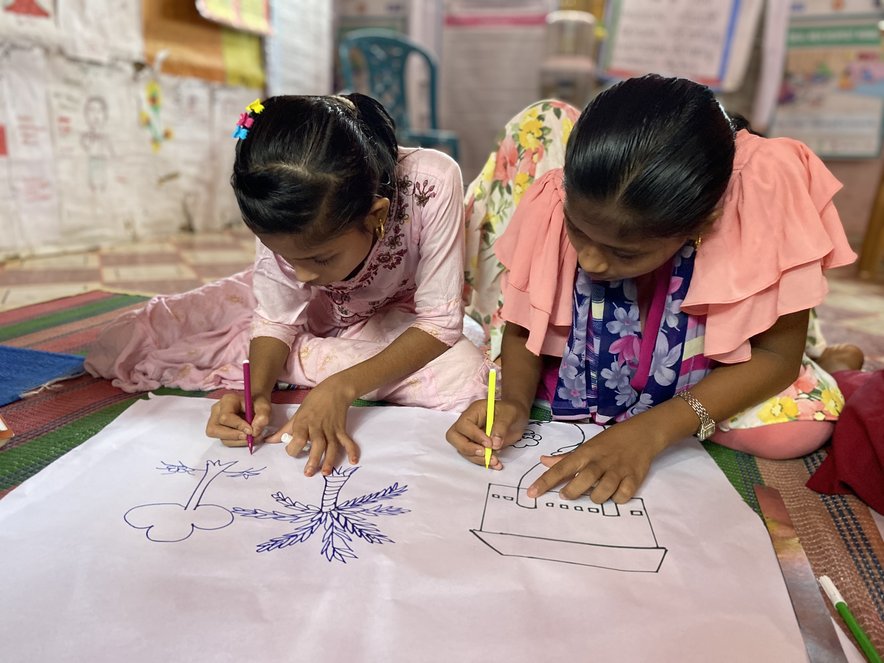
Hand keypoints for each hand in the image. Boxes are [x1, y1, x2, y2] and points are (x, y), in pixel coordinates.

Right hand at [205, 393, 271, 446]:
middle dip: (235, 437)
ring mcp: (216, 421)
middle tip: (250, 437)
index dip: (238, 426)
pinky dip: (238, 442)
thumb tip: (254, 432)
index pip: (225, 417)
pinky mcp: (219, 431)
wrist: (255, 404)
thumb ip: (262, 416)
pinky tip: (247, 438)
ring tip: (252, 438)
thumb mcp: (264, 405)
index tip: (251, 430)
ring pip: (220, 438)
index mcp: (227, 401)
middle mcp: (217, 411)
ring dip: (238, 441)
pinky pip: (225, 441)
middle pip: (215, 430)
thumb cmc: (257, 403)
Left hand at [266, 377, 357, 476]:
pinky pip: (347, 441)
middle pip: (317, 444)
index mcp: (304, 422)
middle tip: (308, 473)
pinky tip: (353, 461)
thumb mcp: (297, 413)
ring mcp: (331, 429)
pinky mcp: (341, 429)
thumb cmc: (314, 401)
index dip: (294, 447)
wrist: (335, 390)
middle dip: (313, 459)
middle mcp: (318, 427)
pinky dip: (351, 450)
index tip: (291, 451)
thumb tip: (269, 440)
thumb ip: (284, 429)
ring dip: (329, 460)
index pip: (298, 437)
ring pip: (331, 446)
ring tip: (325, 473)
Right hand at [445, 398, 529, 469]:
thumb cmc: (511, 411)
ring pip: (463, 450)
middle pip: (454, 437)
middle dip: (468, 449)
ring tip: (495, 461)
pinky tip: (497, 464)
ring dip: (478, 459)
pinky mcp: (476, 446)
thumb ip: (501, 427)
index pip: (464, 424)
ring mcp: (470, 436)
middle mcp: (468, 424)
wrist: (516, 418)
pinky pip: (474, 457)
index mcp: (474, 412)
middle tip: (485, 454)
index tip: (489, 444)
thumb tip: (495, 444)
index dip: (474, 436)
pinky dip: (484, 462)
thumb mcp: (510, 415)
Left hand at [526, 421, 662, 503]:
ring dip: (596, 497)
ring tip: (595, 494)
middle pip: (583, 480)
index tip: (532, 493)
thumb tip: (543, 461)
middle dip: (572, 491)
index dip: (545, 481)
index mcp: (586, 453)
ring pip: (603, 491)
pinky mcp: (634, 478)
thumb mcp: (587, 446)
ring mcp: (618, 470)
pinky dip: (618, 498)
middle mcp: (600, 462)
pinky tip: (615, 494)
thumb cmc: (609, 441)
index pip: (561, 468)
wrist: (642, 433)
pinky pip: (623, 495)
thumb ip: (565, 458)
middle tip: (566, 495)